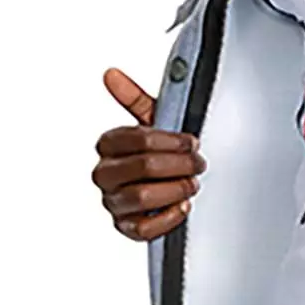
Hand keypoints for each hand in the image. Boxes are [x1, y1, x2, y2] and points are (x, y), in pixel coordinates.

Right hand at [92, 67, 205, 238]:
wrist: (163, 185)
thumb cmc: (157, 152)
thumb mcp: (151, 123)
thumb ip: (134, 99)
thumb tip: (111, 74)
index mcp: (108, 145)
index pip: (136, 139)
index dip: (170, 141)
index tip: (190, 141)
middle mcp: (105, 174)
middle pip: (142, 167)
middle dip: (178, 165)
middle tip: (198, 163)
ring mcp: (113, 202)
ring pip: (143, 197)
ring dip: (176, 189)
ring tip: (192, 183)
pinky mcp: (125, 228)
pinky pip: (145, 229)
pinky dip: (168, 217)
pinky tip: (182, 206)